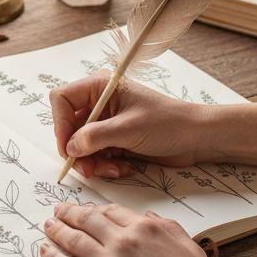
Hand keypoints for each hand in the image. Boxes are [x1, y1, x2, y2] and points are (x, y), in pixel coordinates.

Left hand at [40, 202, 230, 256]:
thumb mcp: (190, 247)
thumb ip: (169, 227)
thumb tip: (150, 216)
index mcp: (146, 228)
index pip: (112, 211)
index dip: (95, 209)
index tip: (86, 209)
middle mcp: (124, 241)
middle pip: (88, 220)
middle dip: (69, 213)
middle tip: (58, 210)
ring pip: (74, 240)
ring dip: (57, 230)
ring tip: (47, 225)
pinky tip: (45, 251)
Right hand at [49, 72, 217, 177]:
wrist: (195, 138)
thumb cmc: (168, 123)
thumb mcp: (128, 129)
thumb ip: (94, 137)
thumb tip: (70, 147)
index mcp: (100, 86)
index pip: (62, 100)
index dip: (60, 125)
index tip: (68, 148)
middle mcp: (100, 102)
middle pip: (69, 127)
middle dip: (79, 151)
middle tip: (89, 169)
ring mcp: (107, 122)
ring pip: (82, 146)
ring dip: (95, 162)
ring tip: (115, 169)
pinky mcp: (114, 139)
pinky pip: (97, 155)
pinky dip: (106, 165)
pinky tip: (124, 168)